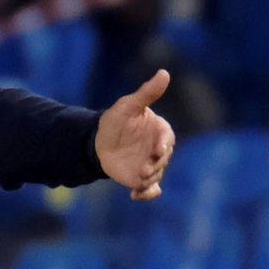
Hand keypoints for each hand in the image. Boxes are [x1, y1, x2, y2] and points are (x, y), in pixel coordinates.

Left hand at [96, 68, 174, 200]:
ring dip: (148, 180)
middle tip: (144, 169)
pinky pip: (150, 190)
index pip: (167, 138)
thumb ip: (147, 93)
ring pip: (156, 175)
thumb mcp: (128, 105)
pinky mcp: (141, 179)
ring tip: (137, 181)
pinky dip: (146, 195)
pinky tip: (135, 196)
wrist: (100, 142)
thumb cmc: (116, 120)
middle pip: (163, 160)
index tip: (159, 148)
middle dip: (155, 165)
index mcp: (159, 131)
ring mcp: (151, 165)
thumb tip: (164, 73)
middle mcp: (158, 149)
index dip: (164, 144)